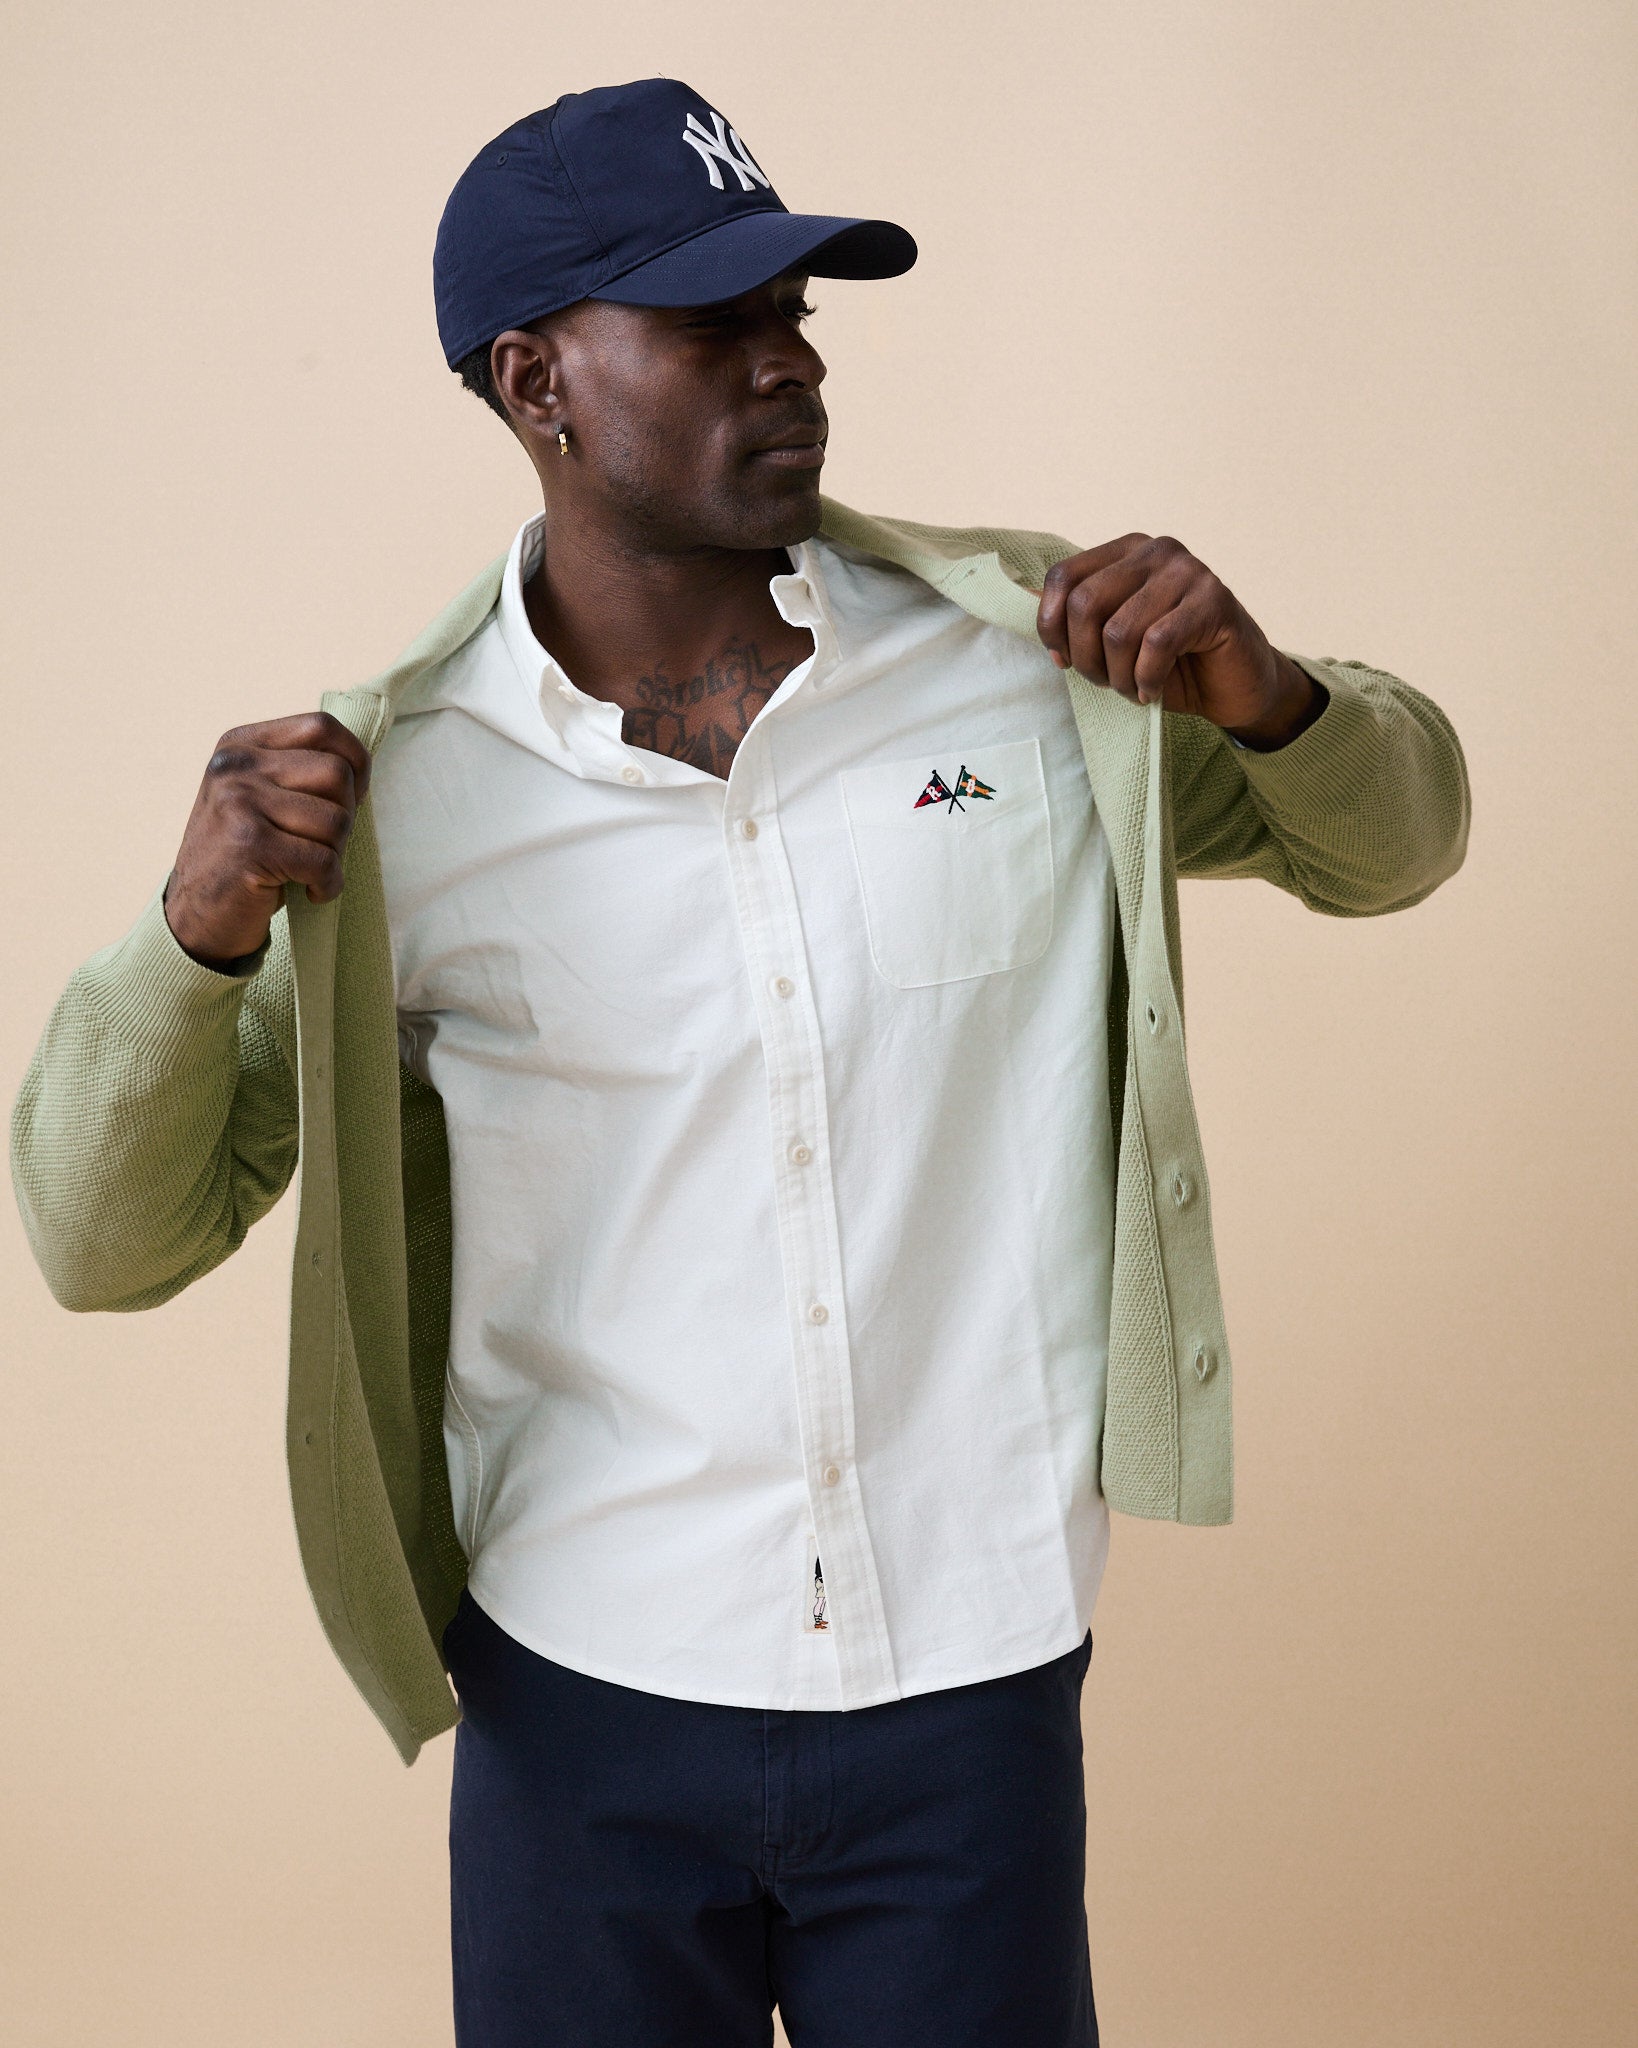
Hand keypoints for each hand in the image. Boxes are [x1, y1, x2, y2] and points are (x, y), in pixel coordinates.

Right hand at [163, 712, 372, 967]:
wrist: (195, 916)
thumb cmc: (243, 855)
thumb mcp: (259, 796)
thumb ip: (297, 770)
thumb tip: (360, 764)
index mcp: (240, 744)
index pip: (321, 726)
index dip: (354, 761)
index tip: (352, 797)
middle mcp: (235, 766)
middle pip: (337, 774)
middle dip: (346, 815)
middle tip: (324, 843)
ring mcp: (238, 803)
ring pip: (336, 820)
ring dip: (336, 854)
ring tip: (309, 868)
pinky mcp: (250, 846)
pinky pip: (324, 861)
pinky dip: (329, 884)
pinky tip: (310, 891)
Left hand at [1037, 534, 1324, 749]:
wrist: (1235, 687)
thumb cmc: (1169, 663)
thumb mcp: (1113, 638)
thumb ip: (1076, 617)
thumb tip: (1024, 601)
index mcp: (1126, 551)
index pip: (1063, 577)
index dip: (1051, 626)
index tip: (1064, 660)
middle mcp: (1156, 551)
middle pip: (1085, 604)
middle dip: (1086, 658)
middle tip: (1106, 683)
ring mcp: (1189, 571)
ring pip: (1119, 630)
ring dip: (1118, 676)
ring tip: (1133, 689)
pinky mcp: (1214, 601)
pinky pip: (1157, 644)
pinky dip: (1146, 680)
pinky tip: (1153, 692)